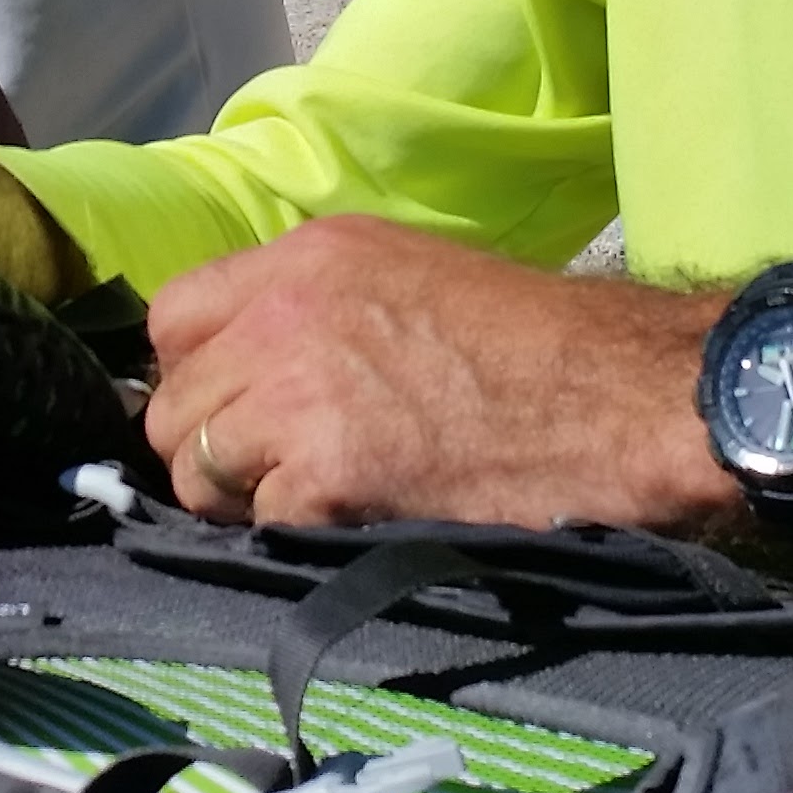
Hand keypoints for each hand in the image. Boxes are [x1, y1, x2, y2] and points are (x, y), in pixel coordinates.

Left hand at [143, 218, 744, 532]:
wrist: (620, 396)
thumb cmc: (537, 346)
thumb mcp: (410, 276)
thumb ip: (314, 309)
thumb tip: (245, 370)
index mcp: (306, 256)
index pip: (172, 317)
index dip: (196, 375)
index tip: (236, 411)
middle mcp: (284, 312)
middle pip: (172, 405)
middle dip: (211, 449)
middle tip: (276, 476)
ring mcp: (296, 391)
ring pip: (196, 469)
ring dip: (245, 500)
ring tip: (319, 500)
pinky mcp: (323, 472)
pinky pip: (260, 523)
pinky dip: (300, 536)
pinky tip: (361, 519)